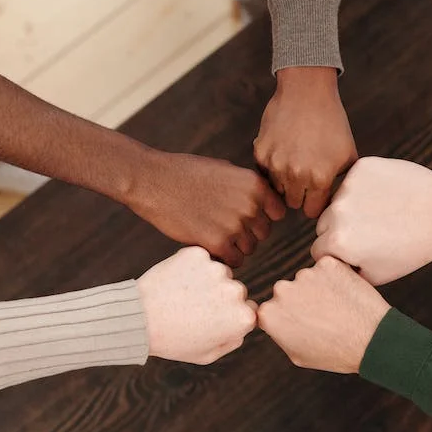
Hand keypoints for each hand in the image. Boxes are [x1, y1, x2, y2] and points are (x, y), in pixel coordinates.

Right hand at [128, 151, 284, 266]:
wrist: (153, 181)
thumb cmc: (187, 173)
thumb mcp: (225, 170)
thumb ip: (248, 187)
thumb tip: (266, 203)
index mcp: (255, 185)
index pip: (277, 213)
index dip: (262, 216)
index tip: (244, 215)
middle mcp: (250, 205)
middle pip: (263, 233)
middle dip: (247, 232)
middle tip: (222, 224)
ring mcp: (235, 225)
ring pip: (249, 249)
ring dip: (234, 246)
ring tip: (212, 232)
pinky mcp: (217, 243)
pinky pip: (234, 261)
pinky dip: (223, 258)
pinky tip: (208, 244)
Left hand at [137, 247, 257, 363]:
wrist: (139, 319)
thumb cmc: (172, 340)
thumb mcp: (208, 354)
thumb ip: (233, 339)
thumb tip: (245, 322)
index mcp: (243, 317)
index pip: (248, 309)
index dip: (230, 315)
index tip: (211, 319)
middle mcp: (235, 291)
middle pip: (236, 289)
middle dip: (221, 296)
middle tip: (194, 307)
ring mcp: (217, 270)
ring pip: (219, 272)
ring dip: (207, 280)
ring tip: (183, 295)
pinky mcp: (198, 254)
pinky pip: (201, 258)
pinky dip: (191, 266)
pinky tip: (177, 281)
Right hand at [254, 67, 357, 218]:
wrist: (307, 92)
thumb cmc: (332, 122)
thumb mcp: (348, 154)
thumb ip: (343, 182)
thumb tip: (338, 203)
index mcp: (320, 179)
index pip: (312, 211)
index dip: (315, 203)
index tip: (317, 194)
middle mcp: (296, 176)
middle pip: (293, 203)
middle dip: (300, 194)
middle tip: (306, 176)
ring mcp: (275, 165)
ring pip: (277, 190)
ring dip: (285, 181)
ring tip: (295, 161)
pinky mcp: (260, 153)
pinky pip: (264, 172)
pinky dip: (272, 166)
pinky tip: (283, 149)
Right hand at [258, 256, 389, 372]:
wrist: (371, 340)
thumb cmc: (336, 352)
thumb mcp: (297, 354)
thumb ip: (280, 332)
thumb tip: (275, 319)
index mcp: (270, 314)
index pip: (271, 308)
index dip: (288, 316)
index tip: (302, 321)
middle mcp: (282, 290)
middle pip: (288, 290)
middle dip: (301, 300)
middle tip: (323, 315)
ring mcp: (305, 274)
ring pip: (308, 278)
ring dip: (319, 287)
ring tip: (338, 307)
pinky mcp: (327, 263)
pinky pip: (327, 268)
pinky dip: (335, 277)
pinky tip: (346, 294)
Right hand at [311, 157, 431, 284]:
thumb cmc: (413, 248)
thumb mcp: (378, 275)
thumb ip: (346, 272)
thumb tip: (329, 265)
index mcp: (338, 242)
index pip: (318, 249)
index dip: (337, 254)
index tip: (358, 252)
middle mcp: (338, 212)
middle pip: (323, 224)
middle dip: (339, 230)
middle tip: (370, 233)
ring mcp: (349, 186)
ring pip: (337, 201)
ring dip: (351, 208)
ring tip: (382, 214)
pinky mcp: (362, 167)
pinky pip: (353, 180)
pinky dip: (365, 188)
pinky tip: (387, 197)